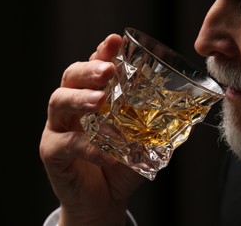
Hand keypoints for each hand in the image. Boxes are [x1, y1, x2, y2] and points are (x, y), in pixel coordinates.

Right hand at [40, 34, 144, 225]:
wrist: (106, 200)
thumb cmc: (123, 166)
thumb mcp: (144, 142)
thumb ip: (159, 125)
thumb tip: (188, 111)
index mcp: (94, 96)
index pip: (96, 66)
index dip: (104, 51)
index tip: (116, 40)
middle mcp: (74, 106)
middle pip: (72, 75)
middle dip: (89, 68)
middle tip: (108, 69)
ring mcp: (59, 126)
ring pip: (59, 100)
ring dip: (80, 98)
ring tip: (99, 100)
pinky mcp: (51, 151)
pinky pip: (65, 142)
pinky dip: (87, 146)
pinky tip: (106, 153)